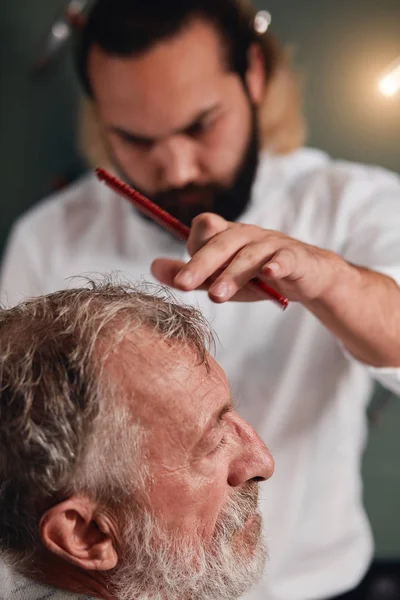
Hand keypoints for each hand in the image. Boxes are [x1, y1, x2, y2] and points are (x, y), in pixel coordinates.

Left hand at [151, 213, 342, 302]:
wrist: (306, 276)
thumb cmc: (256, 276)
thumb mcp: (219, 277)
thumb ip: (189, 273)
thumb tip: (151, 267)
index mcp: (227, 235)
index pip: (204, 228)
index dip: (193, 247)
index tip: (183, 277)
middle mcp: (247, 234)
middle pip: (221, 242)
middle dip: (200, 263)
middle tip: (183, 284)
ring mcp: (272, 244)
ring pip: (248, 255)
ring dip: (232, 275)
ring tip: (216, 296)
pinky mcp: (295, 257)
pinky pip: (285, 258)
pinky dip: (277, 265)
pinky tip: (268, 274)